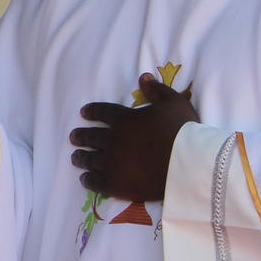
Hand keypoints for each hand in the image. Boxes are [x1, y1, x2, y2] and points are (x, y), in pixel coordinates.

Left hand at [71, 75, 198, 201]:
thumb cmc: (182, 130)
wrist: (187, 163)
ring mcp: (111, 163)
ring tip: (75, 157)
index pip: (103, 112)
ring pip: (90, 159)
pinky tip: (85, 178)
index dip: (93, 111)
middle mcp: (113, 140)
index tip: (83, 113)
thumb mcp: (174, 102)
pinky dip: (88, 179)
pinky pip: (96, 181)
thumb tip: (143, 77)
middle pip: (92, 137)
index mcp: (125, 119)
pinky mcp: (115, 183)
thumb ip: (156, 90)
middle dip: (82, 136)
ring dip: (81, 157)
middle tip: (73, 137)